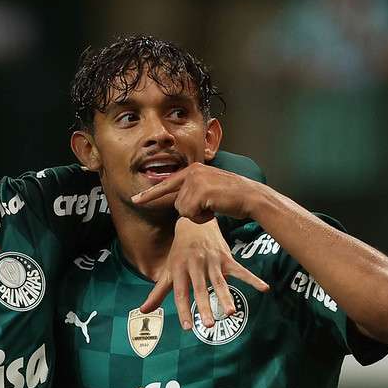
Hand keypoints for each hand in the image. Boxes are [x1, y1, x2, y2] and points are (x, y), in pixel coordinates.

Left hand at [132, 163, 258, 222]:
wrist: (251, 197)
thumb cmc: (233, 197)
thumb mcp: (210, 188)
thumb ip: (193, 191)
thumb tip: (179, 204)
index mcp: (193, 170)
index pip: (167, 184)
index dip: (150, 194)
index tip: (136, 200)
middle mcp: (192, 172)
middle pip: (177, 203)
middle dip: (192, 211)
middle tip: (211, 206)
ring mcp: (195, 180)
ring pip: (183, 210)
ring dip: (198, 215)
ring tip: (214, 206)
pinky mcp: (200, 191)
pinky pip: (190, 214)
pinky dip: (202, 217)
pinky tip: (215, 209)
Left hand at [143, 218, 268, 329]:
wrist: (194, 222)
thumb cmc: (179, 252)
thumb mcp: (168, 270)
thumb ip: (157, 292)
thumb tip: (143, 311)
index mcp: (179, 270)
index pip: (180, 293)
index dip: (183, 309)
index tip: (187, 327)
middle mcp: (195, 265)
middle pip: (200, 289)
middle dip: (204, 306)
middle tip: (209, 324)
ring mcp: (212, 261)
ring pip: (219, 282)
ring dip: (226, 297)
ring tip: (231, 313)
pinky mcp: (226, 257)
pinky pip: (240, 270)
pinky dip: (252, 279)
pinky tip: (264, 288)